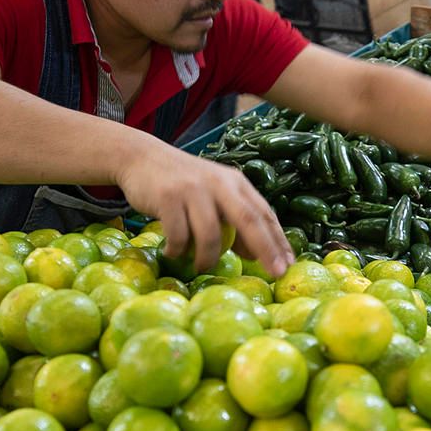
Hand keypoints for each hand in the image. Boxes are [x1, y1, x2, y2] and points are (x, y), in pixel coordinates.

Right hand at [117, 143, 292, 276]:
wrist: (142, 158)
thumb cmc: (184, 184)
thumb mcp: (214, 196)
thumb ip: (234, 221)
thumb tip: (254, 254)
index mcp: (235, 183)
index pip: (263, 213)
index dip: (278, 240)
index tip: (288, 264)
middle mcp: (219, 184)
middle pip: (249, 219)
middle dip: (266, 248)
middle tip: (275, 273)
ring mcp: (193, 189)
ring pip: (211, 234)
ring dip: (207, 258)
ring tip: (200, 266)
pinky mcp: (167, 197)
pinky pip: (178, 235)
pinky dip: (177, 250)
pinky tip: (172, 253)